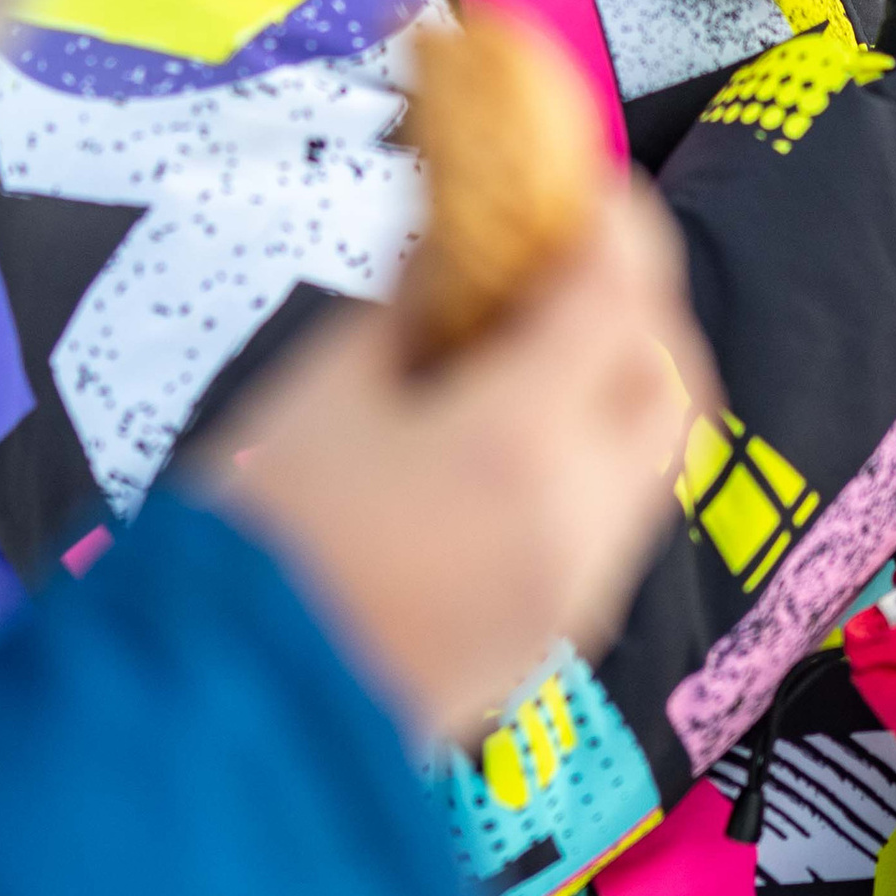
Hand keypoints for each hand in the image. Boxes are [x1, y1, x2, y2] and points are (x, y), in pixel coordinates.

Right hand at [202, 177, 715, 748]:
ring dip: (627, 380)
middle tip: (574, 254)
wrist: (225, 717)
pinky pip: (616, 520)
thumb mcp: (316, 395)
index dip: (614, 220)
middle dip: (641, 301)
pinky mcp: (554, 637)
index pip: (617, 294)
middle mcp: (577, 518)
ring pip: (656, 456)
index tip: (583, 178)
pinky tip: (524, 431)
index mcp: (517, 442)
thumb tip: (446, 245)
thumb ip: (403, 310)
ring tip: (546, 339)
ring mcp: (577, 588)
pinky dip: (600, 456)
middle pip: (671, 377)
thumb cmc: (252, 546)